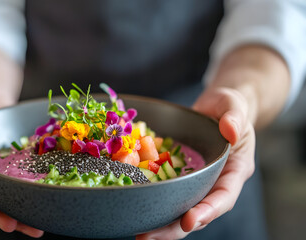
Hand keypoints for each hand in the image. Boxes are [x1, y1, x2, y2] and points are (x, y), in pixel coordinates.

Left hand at [137, 87, 255, 239]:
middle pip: (198, 211)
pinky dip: (153, 203)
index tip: (190, 221)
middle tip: (148, 236)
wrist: (214, 109)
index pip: (224, 196)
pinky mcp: (179, 177)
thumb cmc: (228, 107)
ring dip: (161, 223)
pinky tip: (134, 209)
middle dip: (175, 228)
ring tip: (139, 233)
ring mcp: (197, 182)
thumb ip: (235, 117)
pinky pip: (168, 193)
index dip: (208, 210)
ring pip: (181, 208)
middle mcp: (215, 182)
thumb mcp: (234, 105)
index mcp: (234, 170)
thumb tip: (231, 131)